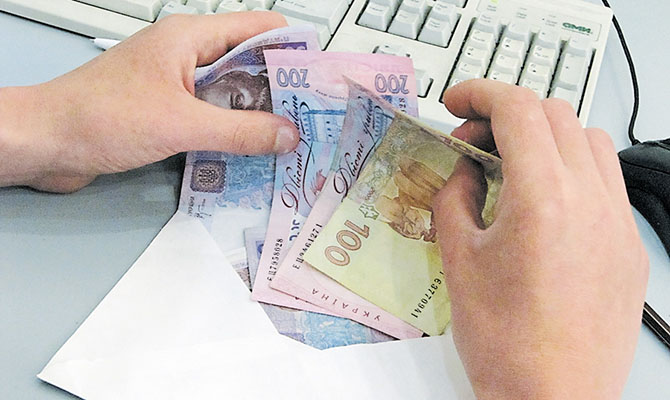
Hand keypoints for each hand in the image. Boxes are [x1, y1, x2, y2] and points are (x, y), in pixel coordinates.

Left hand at [0, 12, 298, 192]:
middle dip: (279, 90)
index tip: (318, 76)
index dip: (292, 50)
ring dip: (255, 115)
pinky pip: (210, 116)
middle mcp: (184, 56)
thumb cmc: (97, 117)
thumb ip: (240, 130)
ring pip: (230, 94)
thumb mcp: (181, 124)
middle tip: (308, 117)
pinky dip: (231, 131)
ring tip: (287, 139)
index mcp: (189, 37)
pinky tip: (248, 151)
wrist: (47, 143)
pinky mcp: (166, 110)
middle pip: (248, 64)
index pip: (257, 29)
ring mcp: (174, 84)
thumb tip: (286, 134)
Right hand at [433, 79, 647, 398]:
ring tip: (512, 168)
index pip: (518, 109)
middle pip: (556, 114)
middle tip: (474, 143)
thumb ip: (456, 197)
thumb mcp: (459, 259)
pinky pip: (607, 182)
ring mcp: (618, 223)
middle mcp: (591, 201)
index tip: (458, 102)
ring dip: (547, 137)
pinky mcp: (630, 246)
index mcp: (543, 198)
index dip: (481, 93)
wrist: (553, 399)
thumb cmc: (505, 342)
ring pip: (590, 141)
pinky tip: (546, 202)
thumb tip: (464, 169)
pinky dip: (574, 169)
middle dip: (508, 114)